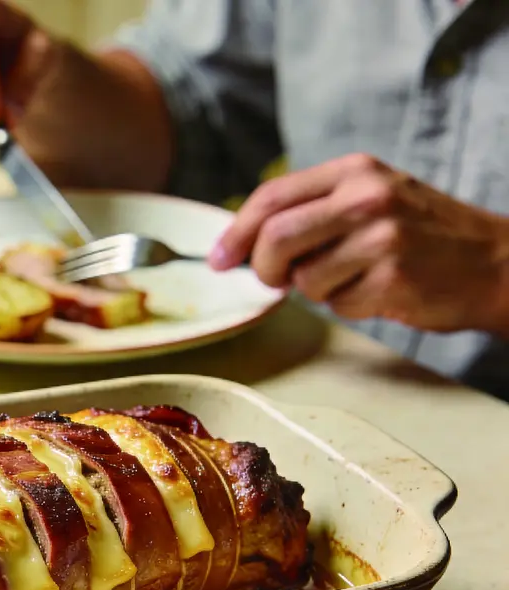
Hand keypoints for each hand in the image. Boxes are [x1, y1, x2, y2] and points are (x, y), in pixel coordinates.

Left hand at [209, 153, 508, 334]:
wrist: (495, 262)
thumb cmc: (422, 234)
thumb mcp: (371, 198)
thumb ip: (312, 210)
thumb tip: (240, 243)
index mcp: (355, 172)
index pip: (271, 197)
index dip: (235, 232)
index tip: (220, 258)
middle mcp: (367, 198)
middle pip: (275, 238)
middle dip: (263, 268)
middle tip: (276, 279)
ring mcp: (382, 239)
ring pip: (303, 279)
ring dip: (315, 290)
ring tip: (353, 278)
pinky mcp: (393, 279)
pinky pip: (337, 305)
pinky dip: (347, 306)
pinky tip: (378, 291)